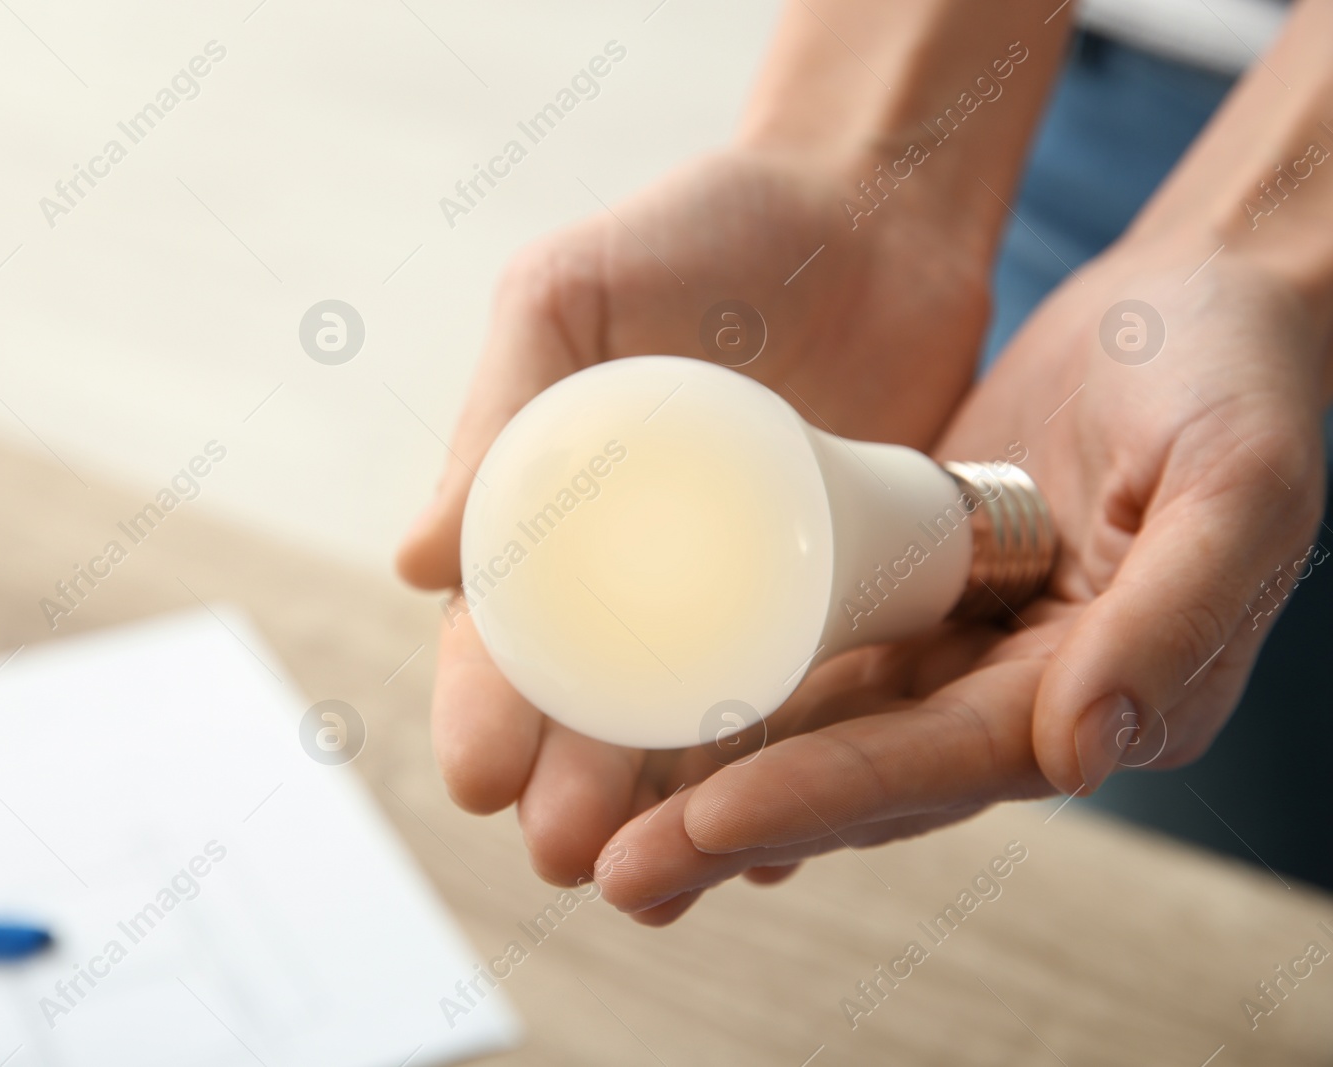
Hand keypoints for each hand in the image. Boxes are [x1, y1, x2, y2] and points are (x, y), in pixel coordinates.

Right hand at [396, 146, 998, 914]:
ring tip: (659, 886)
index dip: (482, 708)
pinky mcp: (837, 605)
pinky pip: (805, 708)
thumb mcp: (570, 298)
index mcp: (553, 516)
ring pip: (689, 733)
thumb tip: (413, 564)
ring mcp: (740, 599)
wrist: (872, 210)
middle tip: (564, 852)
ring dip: (667, 815)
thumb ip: (501, 411)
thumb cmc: (698, 235)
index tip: (476, 775)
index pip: (503, 634)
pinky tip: (776, 838)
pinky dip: (785, 777)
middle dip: (566, 789)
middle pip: (592, 709)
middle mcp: (639, 576)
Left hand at [598, 237, 1329, 919]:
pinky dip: (735, 705)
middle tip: (616, 870)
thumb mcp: (1238, 479)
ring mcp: (961, 654)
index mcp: (1110, 691)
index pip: (942, 764)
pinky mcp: (914, 602)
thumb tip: (1080, 752)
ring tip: (602, 837)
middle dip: (739, 828)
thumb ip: (1175, 615)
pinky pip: (812, 668)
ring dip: (716, 790)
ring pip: (821, 740)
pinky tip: (648, 736)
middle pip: (864, 779)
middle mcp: (1024, 697)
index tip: (706, 820)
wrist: (1199, 302)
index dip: (825, 795)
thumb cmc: (1235, 373)